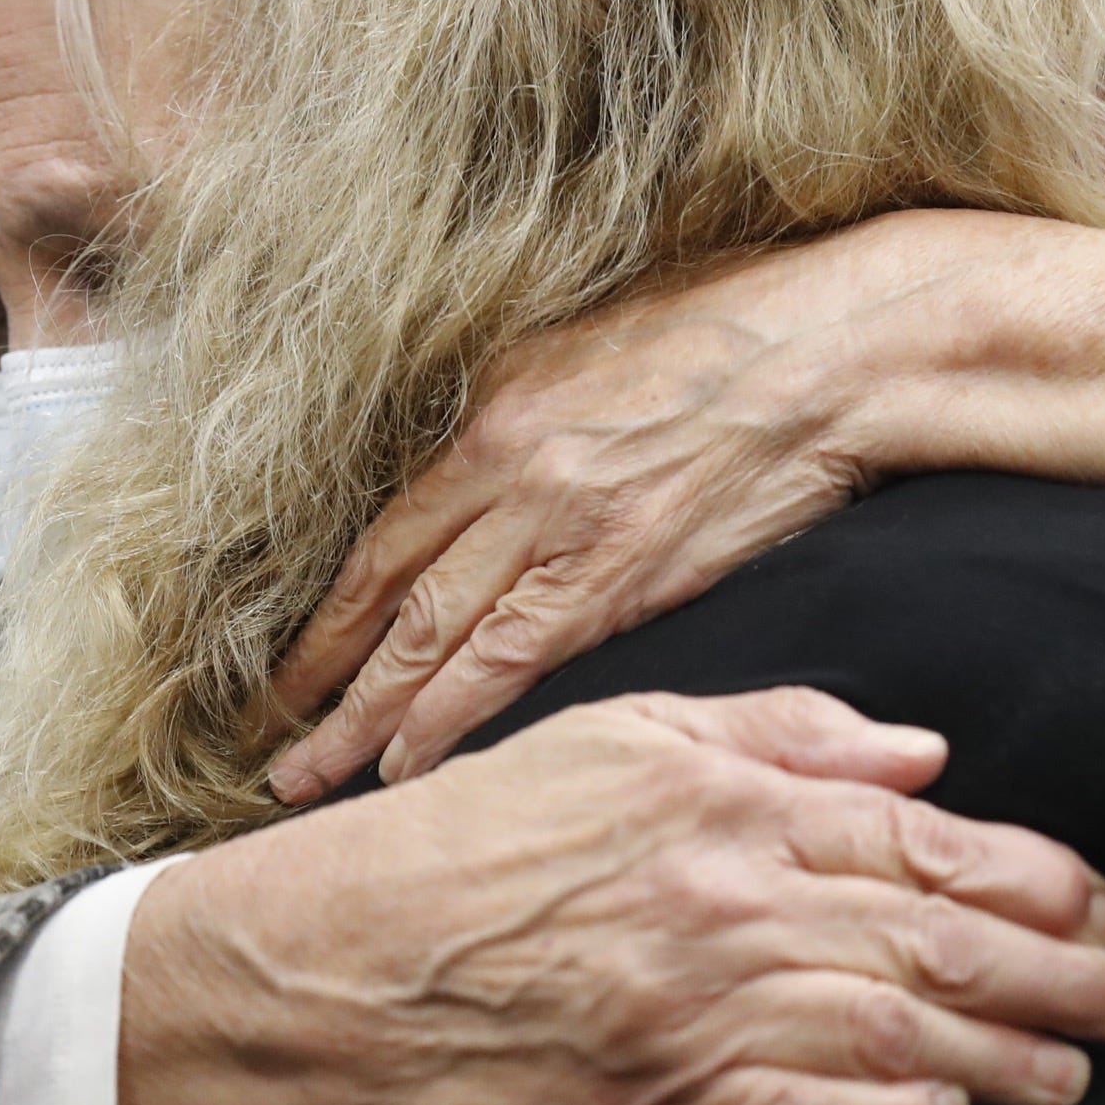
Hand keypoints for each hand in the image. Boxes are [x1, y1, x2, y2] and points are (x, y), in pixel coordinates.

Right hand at [117, 688, 1104, 1104]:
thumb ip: (784, 731)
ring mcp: (702, 1015)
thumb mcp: (630, 731)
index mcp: (733, 808)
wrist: (354, 952)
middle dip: (1060, 978)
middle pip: (938, 947)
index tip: (1104, 903)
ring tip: (1077, 1074)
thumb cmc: (490, 829)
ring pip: (895, 1040)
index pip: (925, 844)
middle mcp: (734, 908)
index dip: (1034, 880)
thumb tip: (922, 751)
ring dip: (1006, 1062)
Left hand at [267, 210, 1104, 801]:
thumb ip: (527, 415)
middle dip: (321, 680)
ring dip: (368, 717)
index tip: (284, 670)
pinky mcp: (627, 570)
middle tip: (267, 746)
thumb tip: (482, 471)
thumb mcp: (594, 343)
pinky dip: (454, 714)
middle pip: (388, 596)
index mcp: (495, 412)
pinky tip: (412, 761)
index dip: (329, 613)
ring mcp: (562, 524)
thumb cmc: (734, 327)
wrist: (837, 344)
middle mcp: (508, 468)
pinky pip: (514, 658)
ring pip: (433, 638)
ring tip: (313, 776)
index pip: (385, 536)